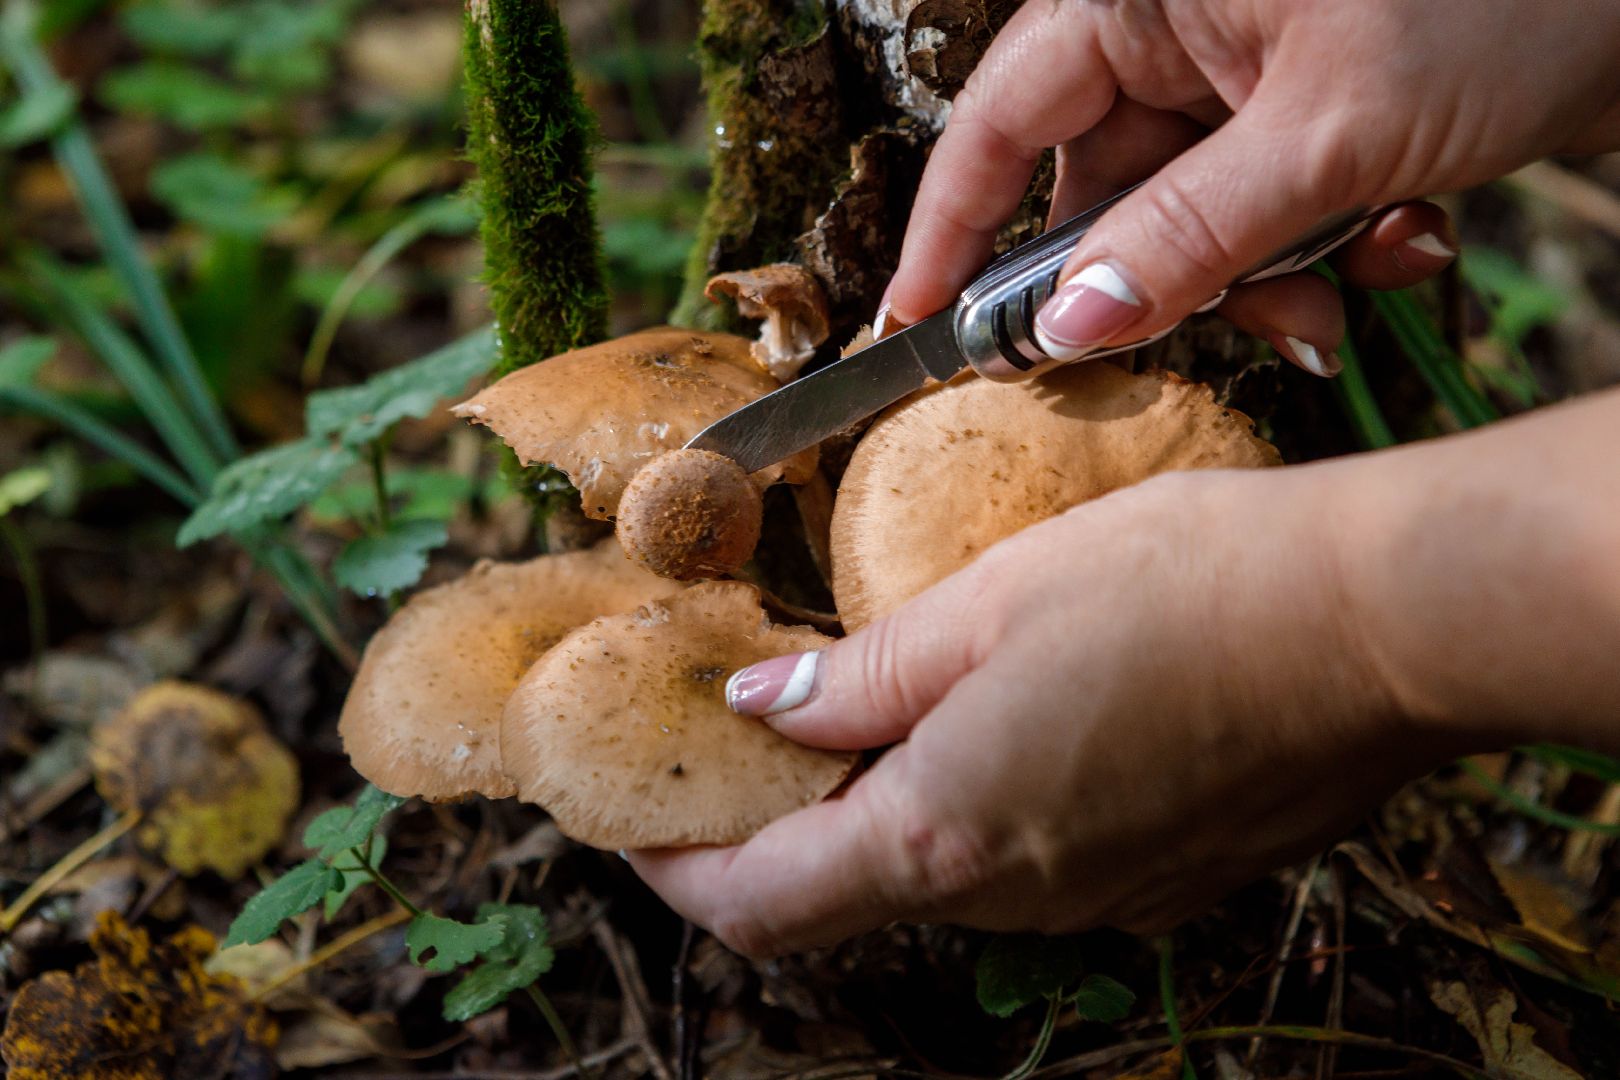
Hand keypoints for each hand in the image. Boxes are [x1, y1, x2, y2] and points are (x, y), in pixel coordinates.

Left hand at [629, 458, 1464, 955]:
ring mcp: (1099, 899)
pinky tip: (984, 719)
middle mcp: (1016, 898)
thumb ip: (859, 677)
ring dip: (876, 808)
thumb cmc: (1184, 587)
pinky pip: (1026, 857)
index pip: (760, 901)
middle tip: (739, 729)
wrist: (1386, 625)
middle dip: (773, 823)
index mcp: (945, 835)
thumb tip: (763, 710)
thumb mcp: (985, 603)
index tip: (632, 811)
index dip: (675, 863)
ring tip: (853, 708)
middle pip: (844, 891)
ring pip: (938, 872)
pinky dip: (969, 805)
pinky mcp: (1162, 872)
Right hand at [881, 0, 1619, 374]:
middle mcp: (1182, 28)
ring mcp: (1248, 73)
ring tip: (1350, 285)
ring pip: (1191, 222)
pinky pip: (1266, 216)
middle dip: (1164, 280)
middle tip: (1201, 332)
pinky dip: (1320, 254)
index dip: (951, 227)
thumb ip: (1185, 239)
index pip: (1000, 120)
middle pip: (1103, 192)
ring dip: (1262, 280)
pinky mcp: (1311, 113)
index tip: (915, 324)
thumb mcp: (1330, 132)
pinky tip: (1401, 242)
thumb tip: (1070, 325)